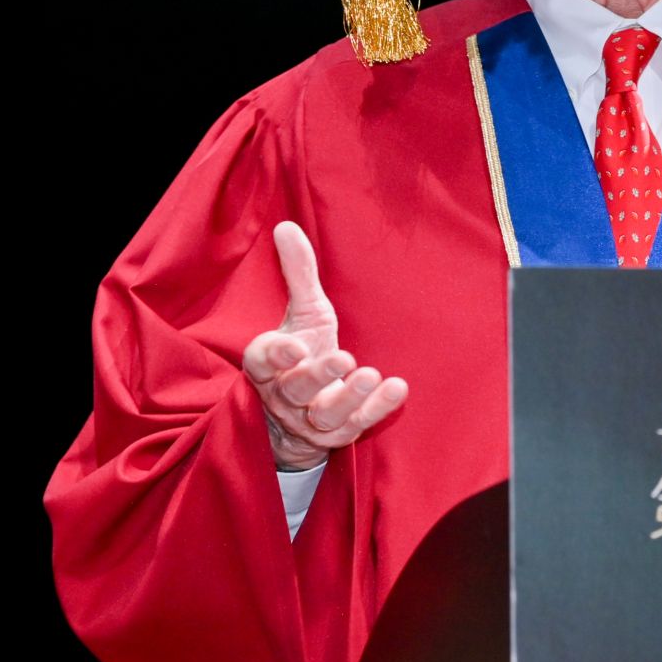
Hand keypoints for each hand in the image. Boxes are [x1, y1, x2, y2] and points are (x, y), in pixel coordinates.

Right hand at [242, 221, 408, 469]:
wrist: (299, 414)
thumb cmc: (302, 351)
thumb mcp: (302, 312)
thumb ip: (298, 273)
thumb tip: (286, 226)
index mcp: (268, 364)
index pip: (263, 361)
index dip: (277, 354)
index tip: (294, 347)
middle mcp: (284, 395)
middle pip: (295, 389)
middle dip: (317, 376)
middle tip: (343, 358)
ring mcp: (310, 419)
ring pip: (325, 414)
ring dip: (348, 397)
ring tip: (370, 374)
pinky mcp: (337, 435)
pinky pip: (356, 427)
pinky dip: (377, 410)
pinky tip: (398, 388)